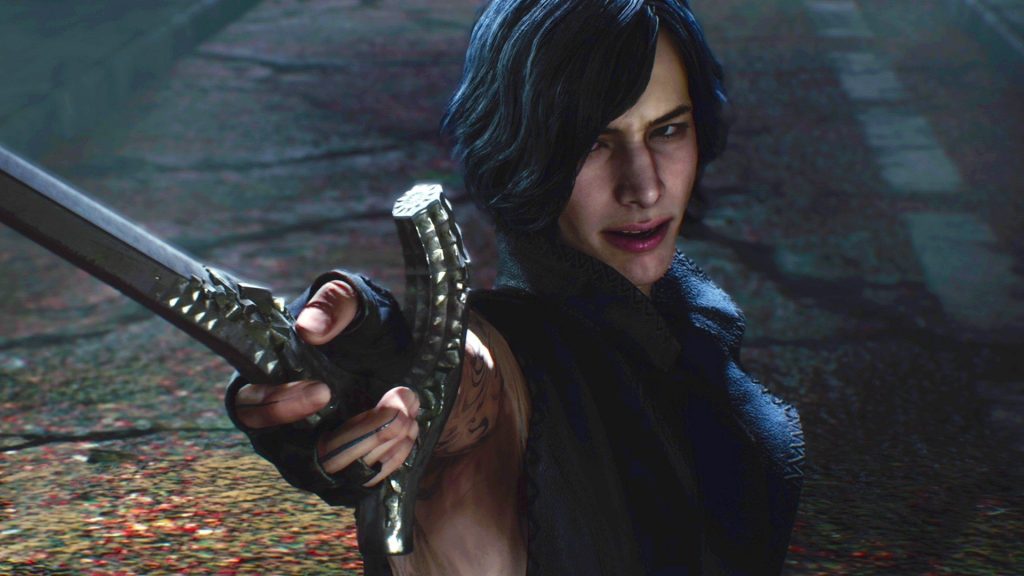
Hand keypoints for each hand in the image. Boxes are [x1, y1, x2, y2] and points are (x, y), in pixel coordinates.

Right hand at [232, 279, 418, 486]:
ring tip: (407, 415)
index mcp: (269, 384)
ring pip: (332, 474)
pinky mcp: (345, 471)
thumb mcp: (356, 302)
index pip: (251, 408)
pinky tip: (410, 432)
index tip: (324, 391)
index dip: (282, 405)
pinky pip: (357, 484)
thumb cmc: (364, 323)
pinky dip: (388, 460)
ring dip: (375, 446)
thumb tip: (309, 327)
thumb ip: (334, 305)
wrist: (403, 352)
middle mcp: (285, 428)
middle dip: (349, 436)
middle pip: (298, 455)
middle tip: (392, 408)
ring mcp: (314, 455)